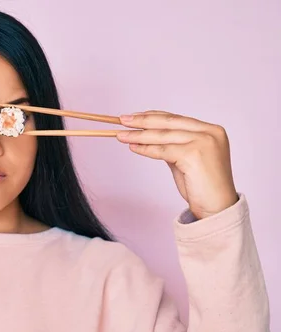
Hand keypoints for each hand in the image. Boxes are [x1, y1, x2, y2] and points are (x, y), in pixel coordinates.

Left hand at [116, 110, 238, 219]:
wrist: (217, 207)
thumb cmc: (202, 187)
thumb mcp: (186, 160)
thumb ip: (172, 147)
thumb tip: (148, 138)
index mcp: (211, 130)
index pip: (177, 118)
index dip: (154, 116)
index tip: (136, 116)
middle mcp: (210, 132)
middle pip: (169, 123)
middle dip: (143, 121)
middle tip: (123, 119)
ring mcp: (203, 142)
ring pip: (163, 136)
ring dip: (139, 135)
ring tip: (121, 135)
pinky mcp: (194, 154)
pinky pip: (163, 150)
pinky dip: (146, 149)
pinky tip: (133, 147)